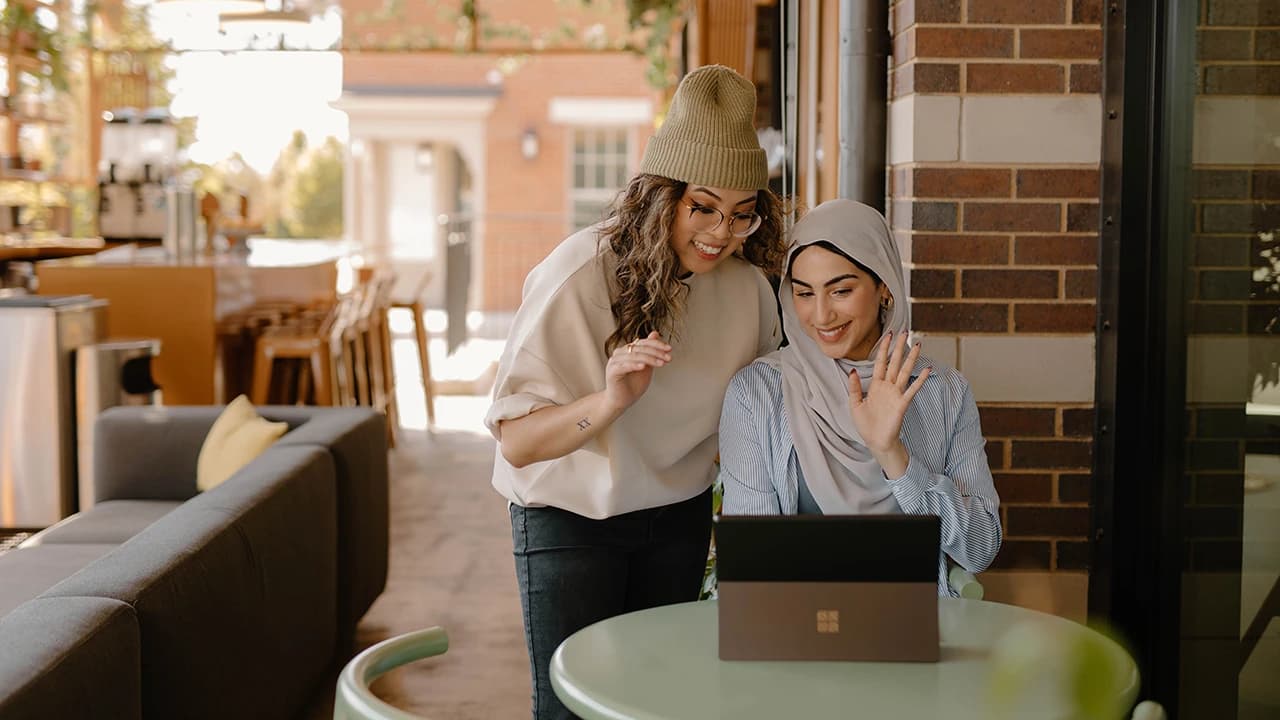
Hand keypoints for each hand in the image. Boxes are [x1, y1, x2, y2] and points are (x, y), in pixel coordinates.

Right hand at [603, 331, 670, 411]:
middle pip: (640, 348)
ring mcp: (615, 362)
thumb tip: (655, 333)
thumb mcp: (646, 366)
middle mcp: (620, 353)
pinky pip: (624, 366)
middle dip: (656, 352)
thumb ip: (650, 352)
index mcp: (627, 350)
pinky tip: (643, 367)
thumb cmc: (632, 384)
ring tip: (661, 363)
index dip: (657, 344)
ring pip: (634, 355)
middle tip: (668, 358)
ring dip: (649, 359)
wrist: (621, 401)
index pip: (643, 342)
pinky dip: (634, 365)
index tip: (669, 349)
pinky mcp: (612, 372)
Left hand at [847, 331, 930, 475]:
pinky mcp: (902, 404)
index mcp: (876, 386)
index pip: (881, 363)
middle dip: (899, 347)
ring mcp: (896, 394)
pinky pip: (912, 389)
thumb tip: (853, 371)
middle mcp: (887, 387)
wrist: (876, 442)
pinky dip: (920, 380)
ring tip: (918, 344)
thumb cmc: (866, 425)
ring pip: (905, 372)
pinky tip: (928, 370)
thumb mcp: (855, 404)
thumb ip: (854, 387)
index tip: (887, 335)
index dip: (883, 349)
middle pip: (894, 362)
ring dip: (911, 358)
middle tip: (905, 332)